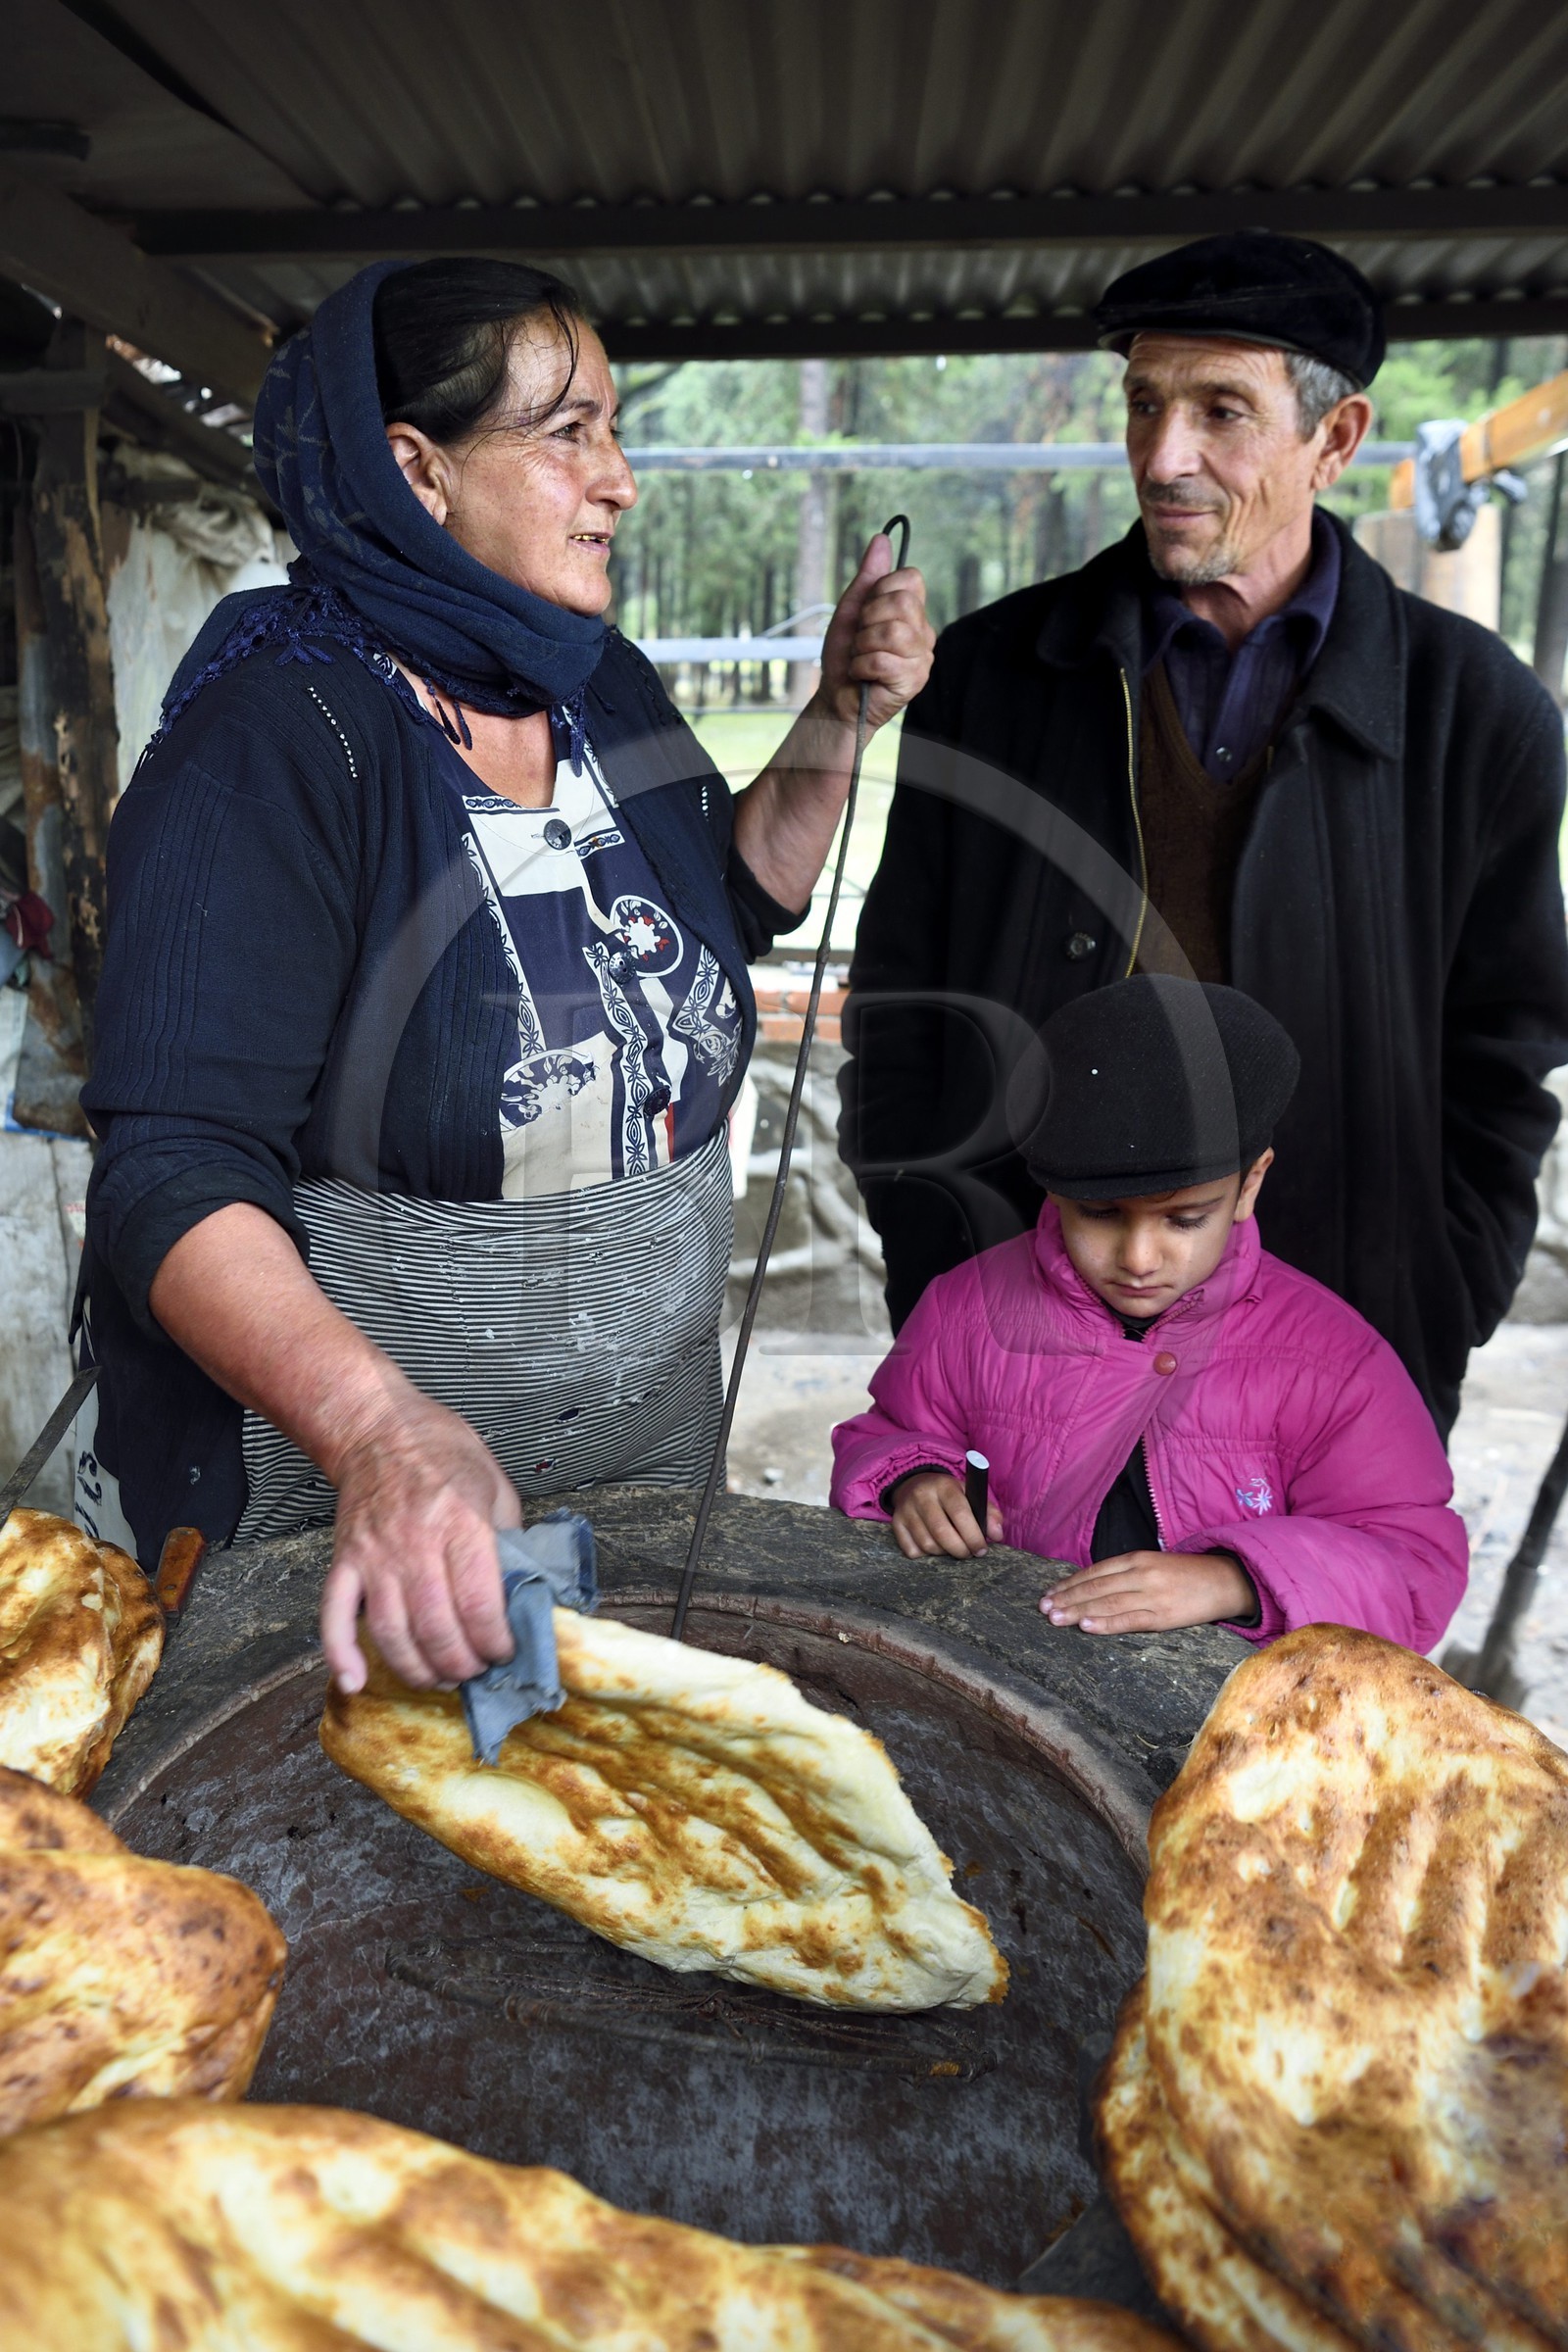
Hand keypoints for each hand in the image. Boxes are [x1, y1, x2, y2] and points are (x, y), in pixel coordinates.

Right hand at [319, 1392, 521, 1693]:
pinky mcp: (344, 1562)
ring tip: (439, 1679)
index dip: (496, 1643)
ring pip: (392, 1634)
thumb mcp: (495, 1485)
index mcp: (461, 1524)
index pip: (480, 1606)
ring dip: (418, 1670)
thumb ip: (510, 1539)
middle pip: (438, 1629)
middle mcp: (415, 1544)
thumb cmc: (441, 1453)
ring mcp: (374, 1556)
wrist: (378, 1428)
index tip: (506, 1651)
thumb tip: (523, 1591)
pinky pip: (334, 1616)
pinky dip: (340, 1654)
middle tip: (475, 1670)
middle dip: (462, 1665)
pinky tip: (354, 1680)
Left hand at [813, 532, 934, 732]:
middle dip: (869, 618)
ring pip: (893, 632)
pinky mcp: (914, 681)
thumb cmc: (845, 655)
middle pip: (903, 603)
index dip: (882, 589)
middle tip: (861, 638)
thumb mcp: (852, 609)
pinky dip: (861, 666)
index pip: (911, 578)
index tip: (867, 610)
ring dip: (863, 645)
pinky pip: (882, 659)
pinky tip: (862, 674)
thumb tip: (881, 538)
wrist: (836, 697)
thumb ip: (868, 576)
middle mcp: (923, 632)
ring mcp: (922, 658)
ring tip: (860, 657)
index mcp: (912, 611)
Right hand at [890, 1471, 1005, 1559]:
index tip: (982, 1549)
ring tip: (952, 1548)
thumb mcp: (970, 1495)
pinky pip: (912, 1551)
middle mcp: (922, 1496)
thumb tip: (997, 1535)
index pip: (960, 1514)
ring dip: (944, 1553)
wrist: (914, 1484)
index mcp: (945, 1486)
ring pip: (927, 1544)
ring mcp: (906, 1510)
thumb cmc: (949, 1495)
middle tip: (969, 1554)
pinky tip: (934, 1546)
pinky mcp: (896, 1523)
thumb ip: (989, 1513)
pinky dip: (925, 1555)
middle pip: (942, 1533)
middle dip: (960, 1550)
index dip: (973, 1536)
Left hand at [1041, 1550, 1258, 1634]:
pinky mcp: (1163, 1616)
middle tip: (1043, 1608)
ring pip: (1107, 1603)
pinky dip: (1105, 1623)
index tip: (1049, 1593)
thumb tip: (1092, 1588)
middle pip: (1096, 1587)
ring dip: (1077, 1611)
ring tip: (1055, 1618)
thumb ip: (1125, 1574)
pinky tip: (1086, 1626)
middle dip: (1067, 1598)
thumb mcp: (1153, 1564)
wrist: (1225, 1581)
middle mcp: (1141, 1574)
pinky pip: (1129, 1620)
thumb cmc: (1185, 1575)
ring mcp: (1152, 1595)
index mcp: (1137, 1559)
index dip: (1070, 1583)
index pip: (1095, 1571)